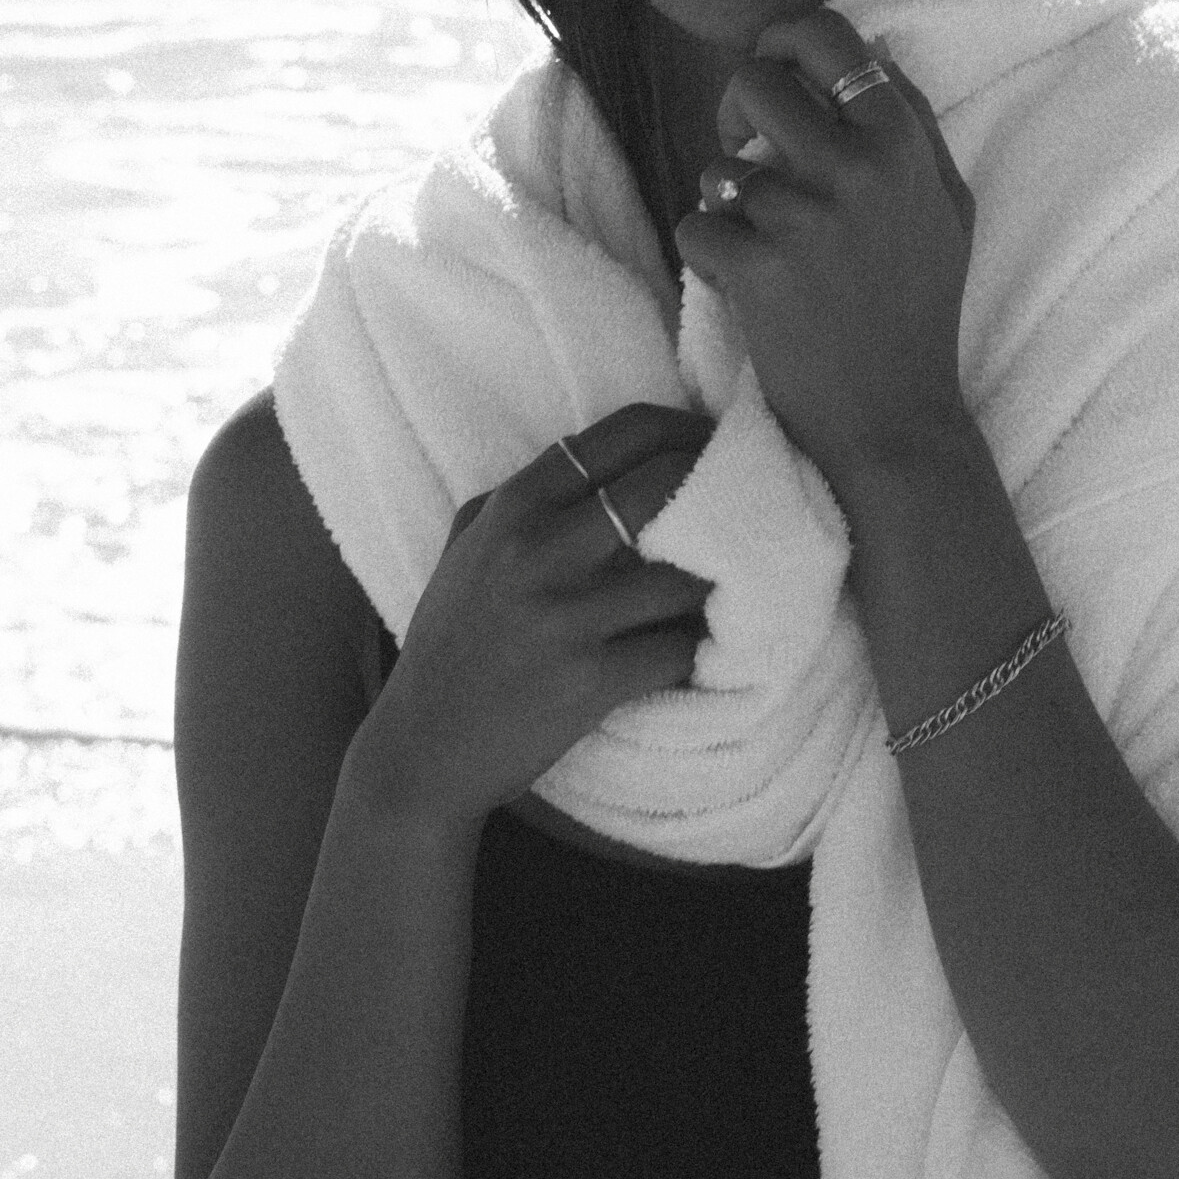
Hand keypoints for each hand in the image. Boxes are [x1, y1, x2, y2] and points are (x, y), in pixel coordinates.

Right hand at [351, 402, 714, 831]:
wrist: (424, 748)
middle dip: (723, 491)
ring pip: (685, 576)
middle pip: (666, 485)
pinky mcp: (591, 682)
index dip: (686, 430)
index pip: (621, 435)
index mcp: (512, 508)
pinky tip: (710, 651)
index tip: (719, 446)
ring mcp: (565, 618)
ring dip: (721, 583)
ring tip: (738, 587)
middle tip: (754, 506)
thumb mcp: (470, 547)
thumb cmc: (454, 642)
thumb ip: (532, 499)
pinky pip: (679, 649)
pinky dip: (702, 650)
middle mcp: (537, 551)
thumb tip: (624, 461)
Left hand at [673, 9, 975, 505]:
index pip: (828, 37)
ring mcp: (803, 217)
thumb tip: (872, 50)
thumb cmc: (917, 312)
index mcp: (902, 143)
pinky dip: (710, 257)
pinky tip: (749, 290)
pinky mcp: (755, 266)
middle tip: (744, 154)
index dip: (782, 41)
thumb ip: (913, 128)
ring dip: (728, 205)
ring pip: (719, 166)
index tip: (770, 67)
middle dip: (735, 115)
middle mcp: (855, 167)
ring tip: (765, 249)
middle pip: (755, 85)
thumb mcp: (946, 211)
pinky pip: (696, 224)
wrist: (894, 420)